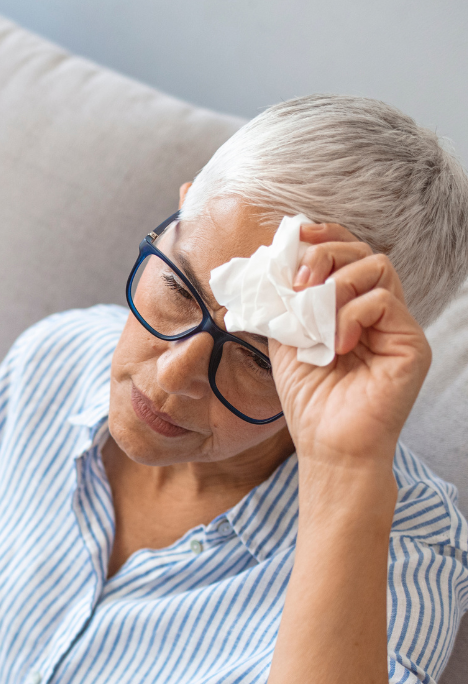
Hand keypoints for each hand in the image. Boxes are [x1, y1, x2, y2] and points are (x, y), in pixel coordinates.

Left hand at [269, 222, 430, 470]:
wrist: (328, 448)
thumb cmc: (310, 402)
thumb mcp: (286, 343)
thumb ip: (286, 306)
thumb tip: (273, 265)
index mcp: (347, 310)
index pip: (345, 257)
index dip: (324, 237)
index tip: (296, 235)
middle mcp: (376, 313)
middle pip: (363, 252)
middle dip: (327, 254)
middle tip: (300, 280)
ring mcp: (396, 326)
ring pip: (378, 267)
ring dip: (337, 283)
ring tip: (314, 316)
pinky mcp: (410, 343)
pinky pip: (383, 301)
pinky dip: (351, 314)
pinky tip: (335, 343)